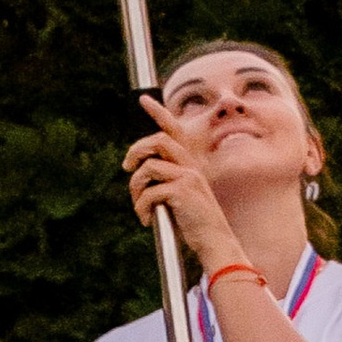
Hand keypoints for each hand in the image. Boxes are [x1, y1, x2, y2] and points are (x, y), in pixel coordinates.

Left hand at [124, 122, 234, 267]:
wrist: (215, 242)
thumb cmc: (195, 224)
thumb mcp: (181, 197)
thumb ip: (165, 182)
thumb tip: (138, 174)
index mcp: (190, 165)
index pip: (174, 130)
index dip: (158, 112)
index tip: (143, 99)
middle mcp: (190, 166)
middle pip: (158, 141)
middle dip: (136, 150)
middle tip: (126, 166)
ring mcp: (188, 177)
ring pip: (148, 167)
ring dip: (136, 187)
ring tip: (139, 205)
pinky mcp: (182, 192)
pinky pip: (150, 192)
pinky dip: (142, 207)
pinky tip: (146, 220)